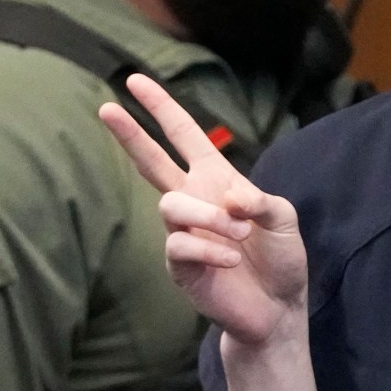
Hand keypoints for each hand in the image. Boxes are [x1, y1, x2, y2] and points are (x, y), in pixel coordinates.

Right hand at [99, 74, 308, 349]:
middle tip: (106, 108)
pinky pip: (180, 245)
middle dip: (130, 134)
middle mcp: (194, 202)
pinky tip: (232, 260)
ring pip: (171, 206)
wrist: (278, 308)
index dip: (162, 108)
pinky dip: (211, 248)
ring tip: (240, 234)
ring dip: (209, 216)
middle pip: (151, 162)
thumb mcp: (284, 220)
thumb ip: (261, 201)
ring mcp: (183, 234)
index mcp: (216, 180)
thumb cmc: (281, 260)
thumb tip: (231, 198)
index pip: (184, 137)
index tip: (135, 81)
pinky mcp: (179, 266)